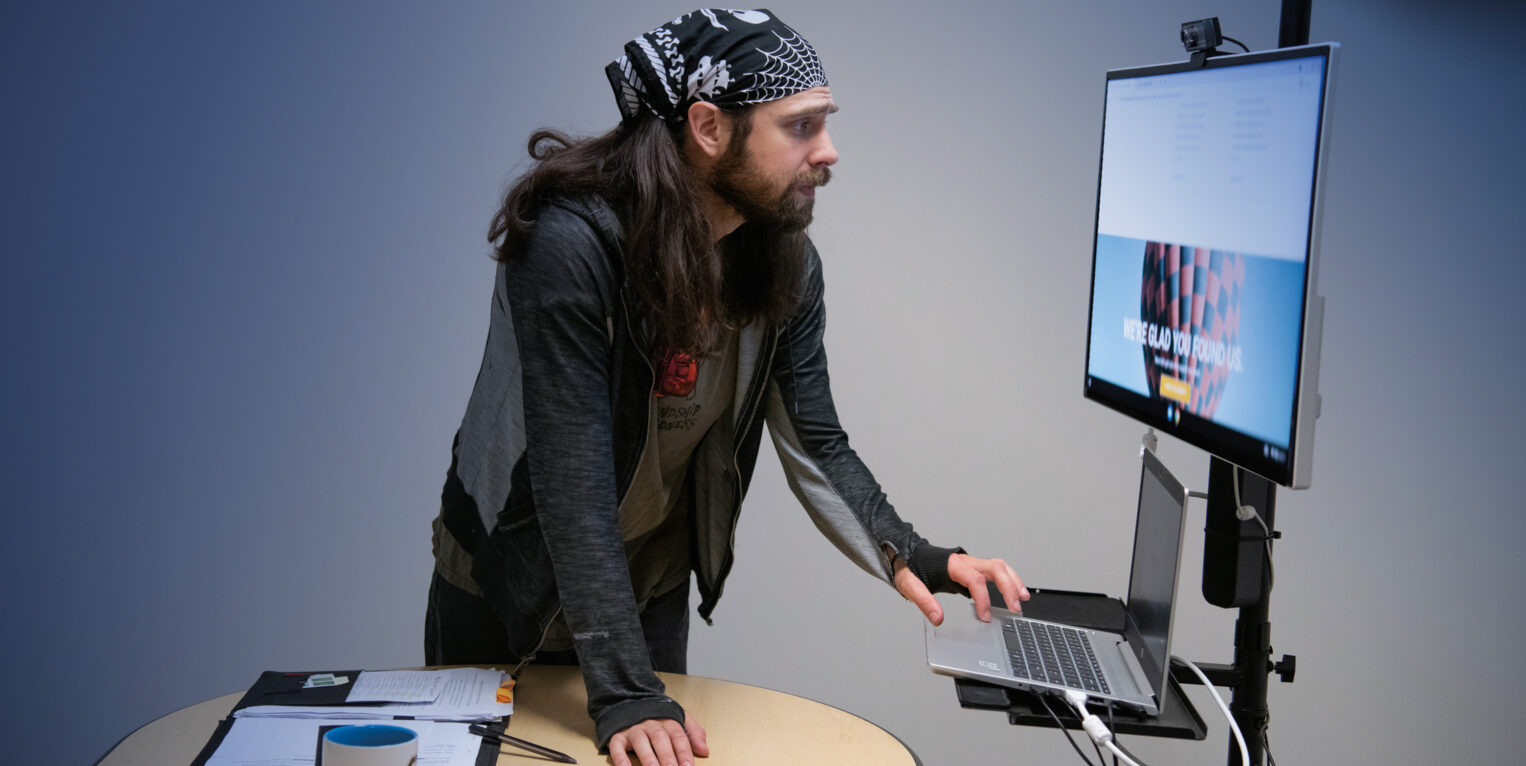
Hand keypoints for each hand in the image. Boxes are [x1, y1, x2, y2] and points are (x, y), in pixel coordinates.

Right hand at [607, 714, 708, 765]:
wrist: (630, 702)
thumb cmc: (658, 718)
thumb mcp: (679, 720)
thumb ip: (694, 733)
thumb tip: (705, 750)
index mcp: (667, 720)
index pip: (678, 736)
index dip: (684, 751)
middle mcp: (650, 724)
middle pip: (660, 739)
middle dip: (667, 757)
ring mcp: (634, 730)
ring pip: (640, 743)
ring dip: (648, 758)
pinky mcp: (618, 736)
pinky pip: (617, 746)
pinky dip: (620, 758)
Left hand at [894, 553, 1028, 625]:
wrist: (907, 556)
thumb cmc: (910, 569)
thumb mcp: (910, 585)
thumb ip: (924, 601)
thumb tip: (938, 618)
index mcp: (952, 565)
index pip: (975, 579)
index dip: (983, 598)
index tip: (985, 616)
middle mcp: (965, 561)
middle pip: (995, 568)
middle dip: (1009, 587)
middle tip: (1015, 607)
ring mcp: (971, 563)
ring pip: (999, 566)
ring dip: (1013, 580)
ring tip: (1023, 597)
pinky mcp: (972, 567)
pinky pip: (996, 570)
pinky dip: (1008, 579)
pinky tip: (1013, 591)